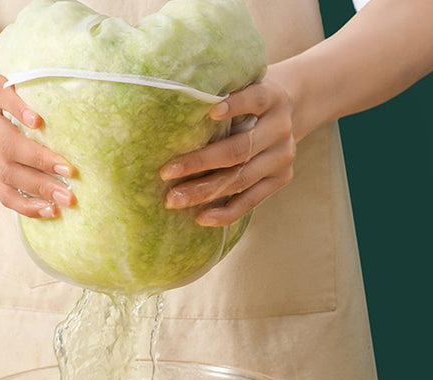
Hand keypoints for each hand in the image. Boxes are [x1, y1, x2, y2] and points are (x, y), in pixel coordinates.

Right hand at [0, 59, 76, 217]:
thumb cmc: (6, 82)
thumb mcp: (15, 72)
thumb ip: (36, 84)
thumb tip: (83, 99)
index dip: (17, 107)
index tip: (39, 121)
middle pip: (3, 142)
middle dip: (39, 160)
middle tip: (71, 173)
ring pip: (3, 171)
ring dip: (38, 187)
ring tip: (66, 198)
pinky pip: (2, 193)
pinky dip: (27, 204)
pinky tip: (49, 211)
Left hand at [160, 74, 295, 225]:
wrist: (288, 111)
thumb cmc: (247, 100)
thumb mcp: (242, 86)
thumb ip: (219, 95)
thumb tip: (169, 107)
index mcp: (272, 98)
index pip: (256, 99)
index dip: (236, 105)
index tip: (211, 111)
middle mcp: (280, 128)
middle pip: (239, 149)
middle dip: (200, 163)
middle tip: (165, 173)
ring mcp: (282, 157)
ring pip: (240, 179)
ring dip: (204, 191)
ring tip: (174, 200)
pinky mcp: (280, 179)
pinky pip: (250, 201)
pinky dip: (225, 212)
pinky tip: (200, 218)